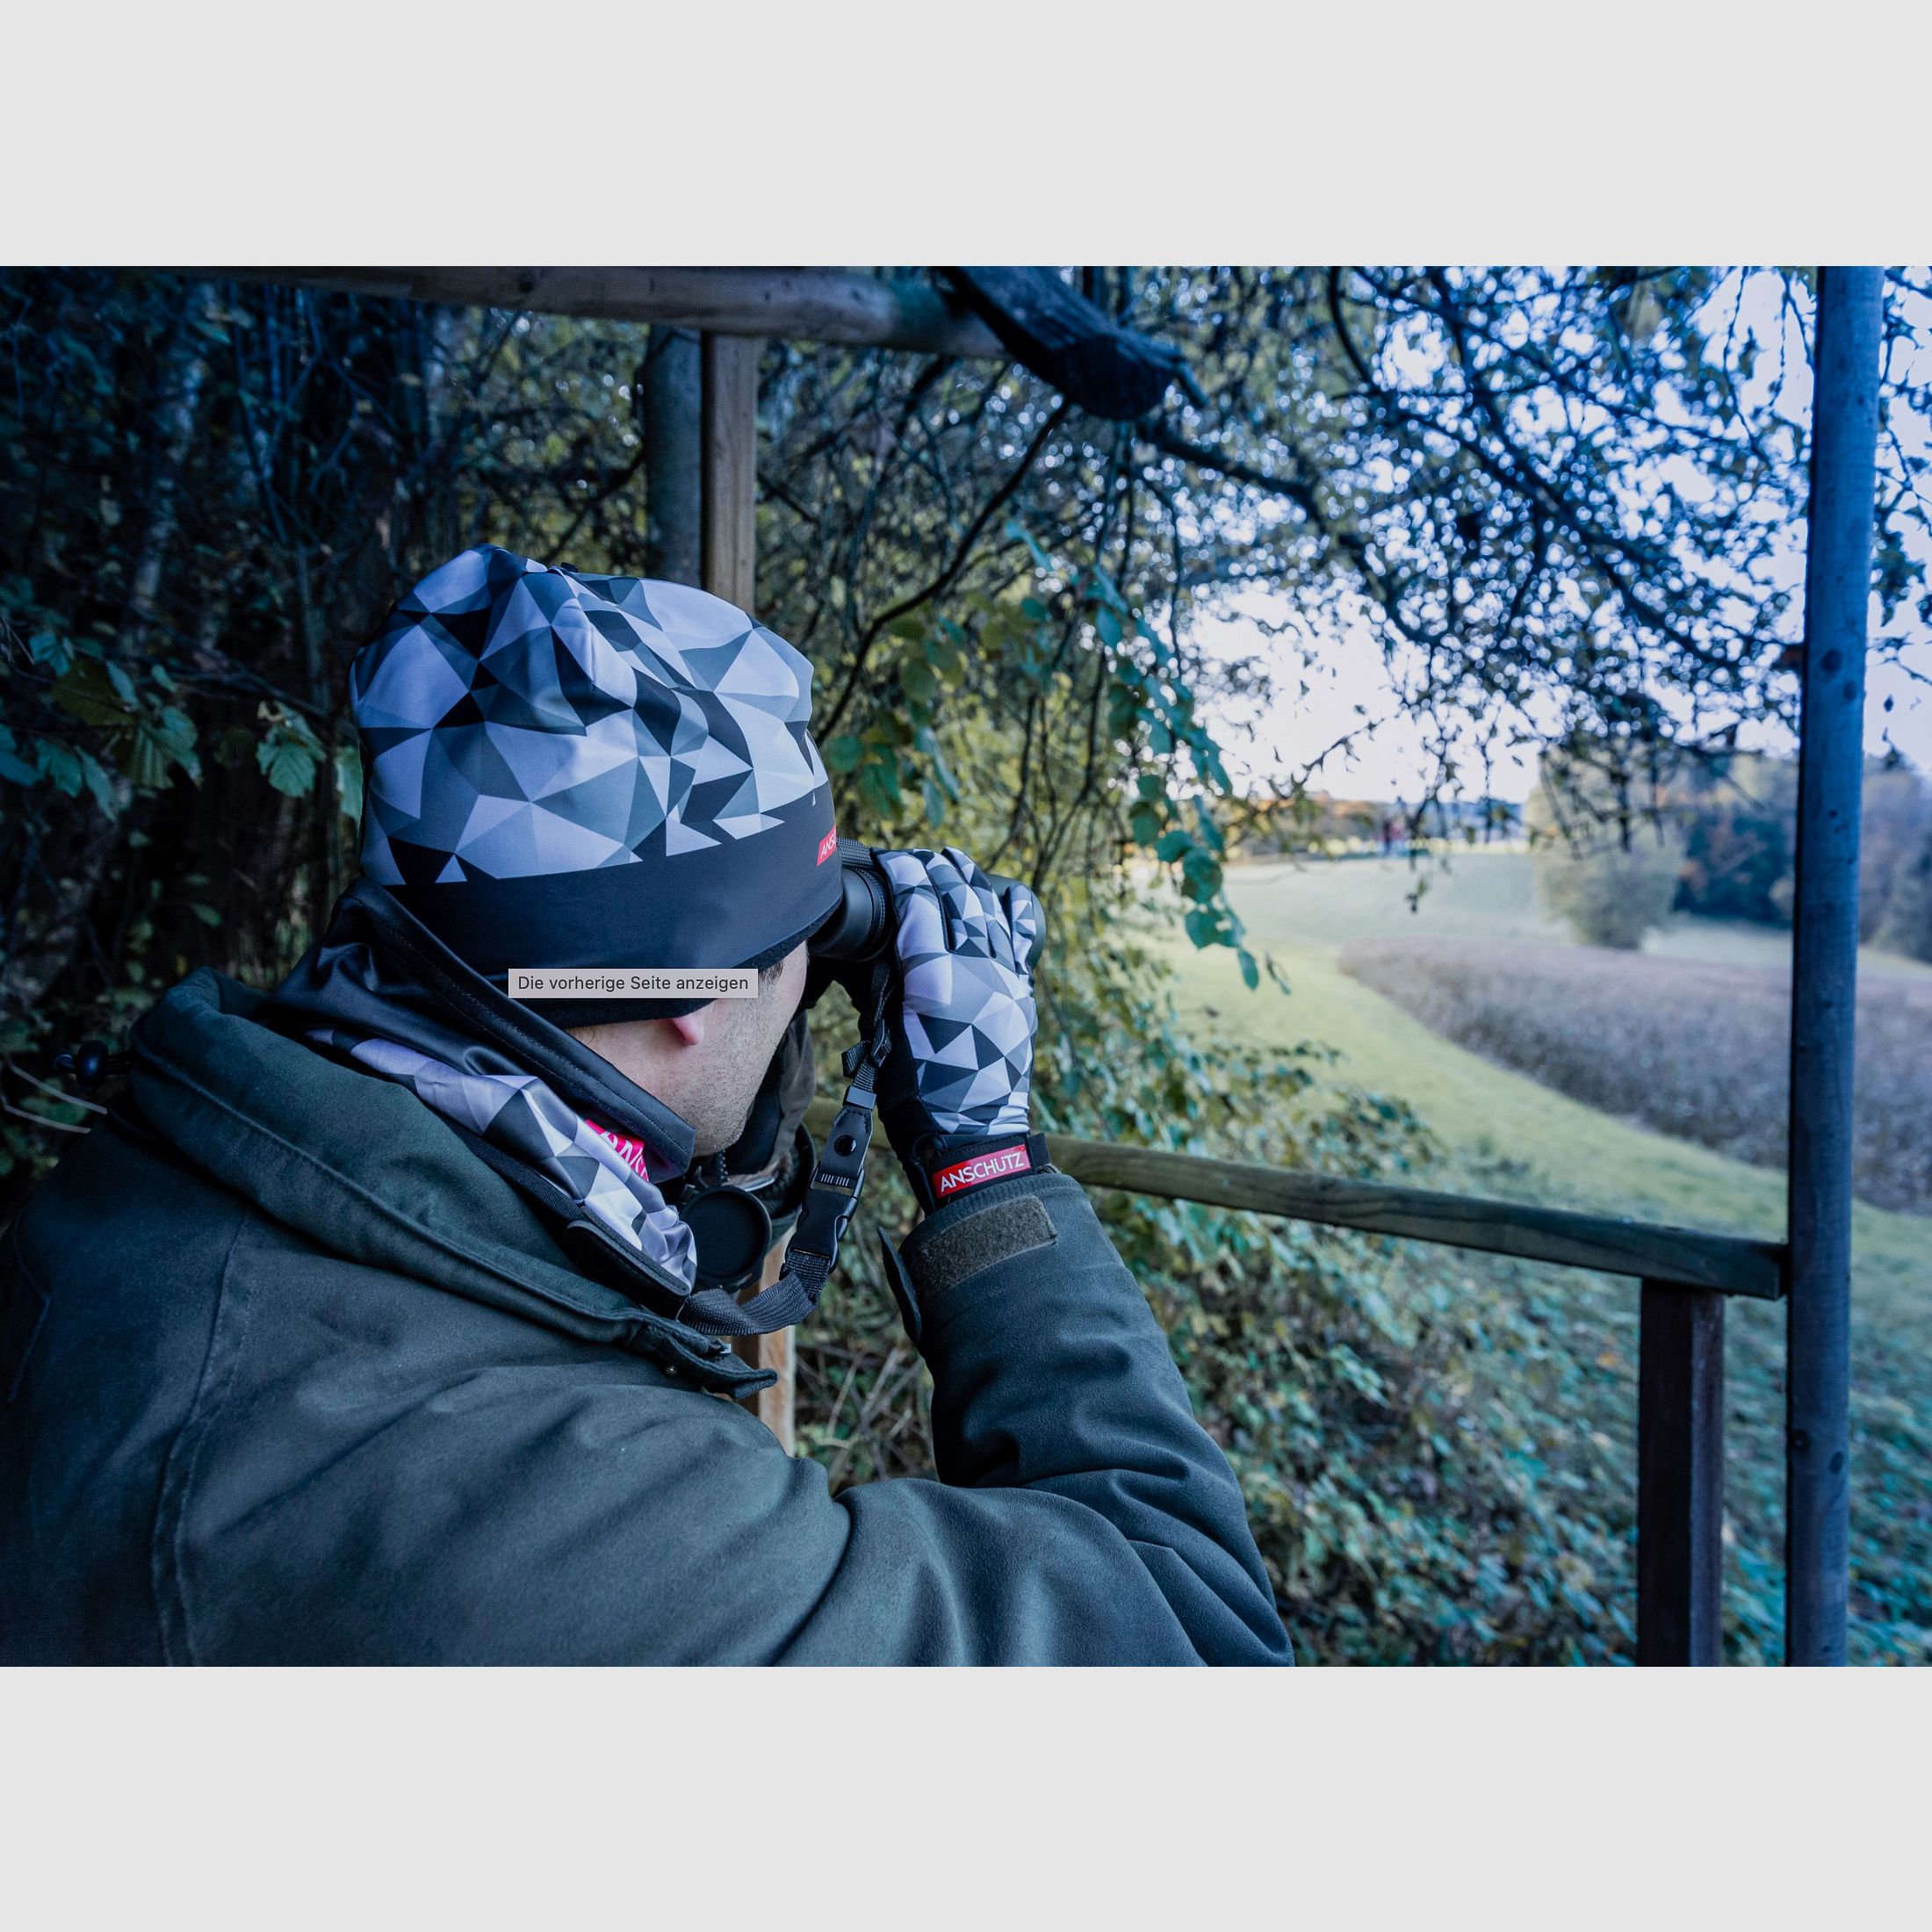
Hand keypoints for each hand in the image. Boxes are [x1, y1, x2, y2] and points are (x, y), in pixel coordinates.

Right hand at [872, 847, 1043, 1204]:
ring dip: (970, 881)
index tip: (889, 860)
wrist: (970, 1133)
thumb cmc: (918, 1094)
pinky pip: (1021, 940)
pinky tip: (1007, 895)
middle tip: (918, 857)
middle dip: (936, 869)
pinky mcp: (1020, 994)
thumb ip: (887, 986)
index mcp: (934, 980)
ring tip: (956, 861)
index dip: (902, 875)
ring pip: (989, 912)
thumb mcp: (885, 1036)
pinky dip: (1013, 911)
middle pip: (957, 899)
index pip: (918, 905)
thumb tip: (886, 949)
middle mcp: (975, 971)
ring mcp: (1004, 980)